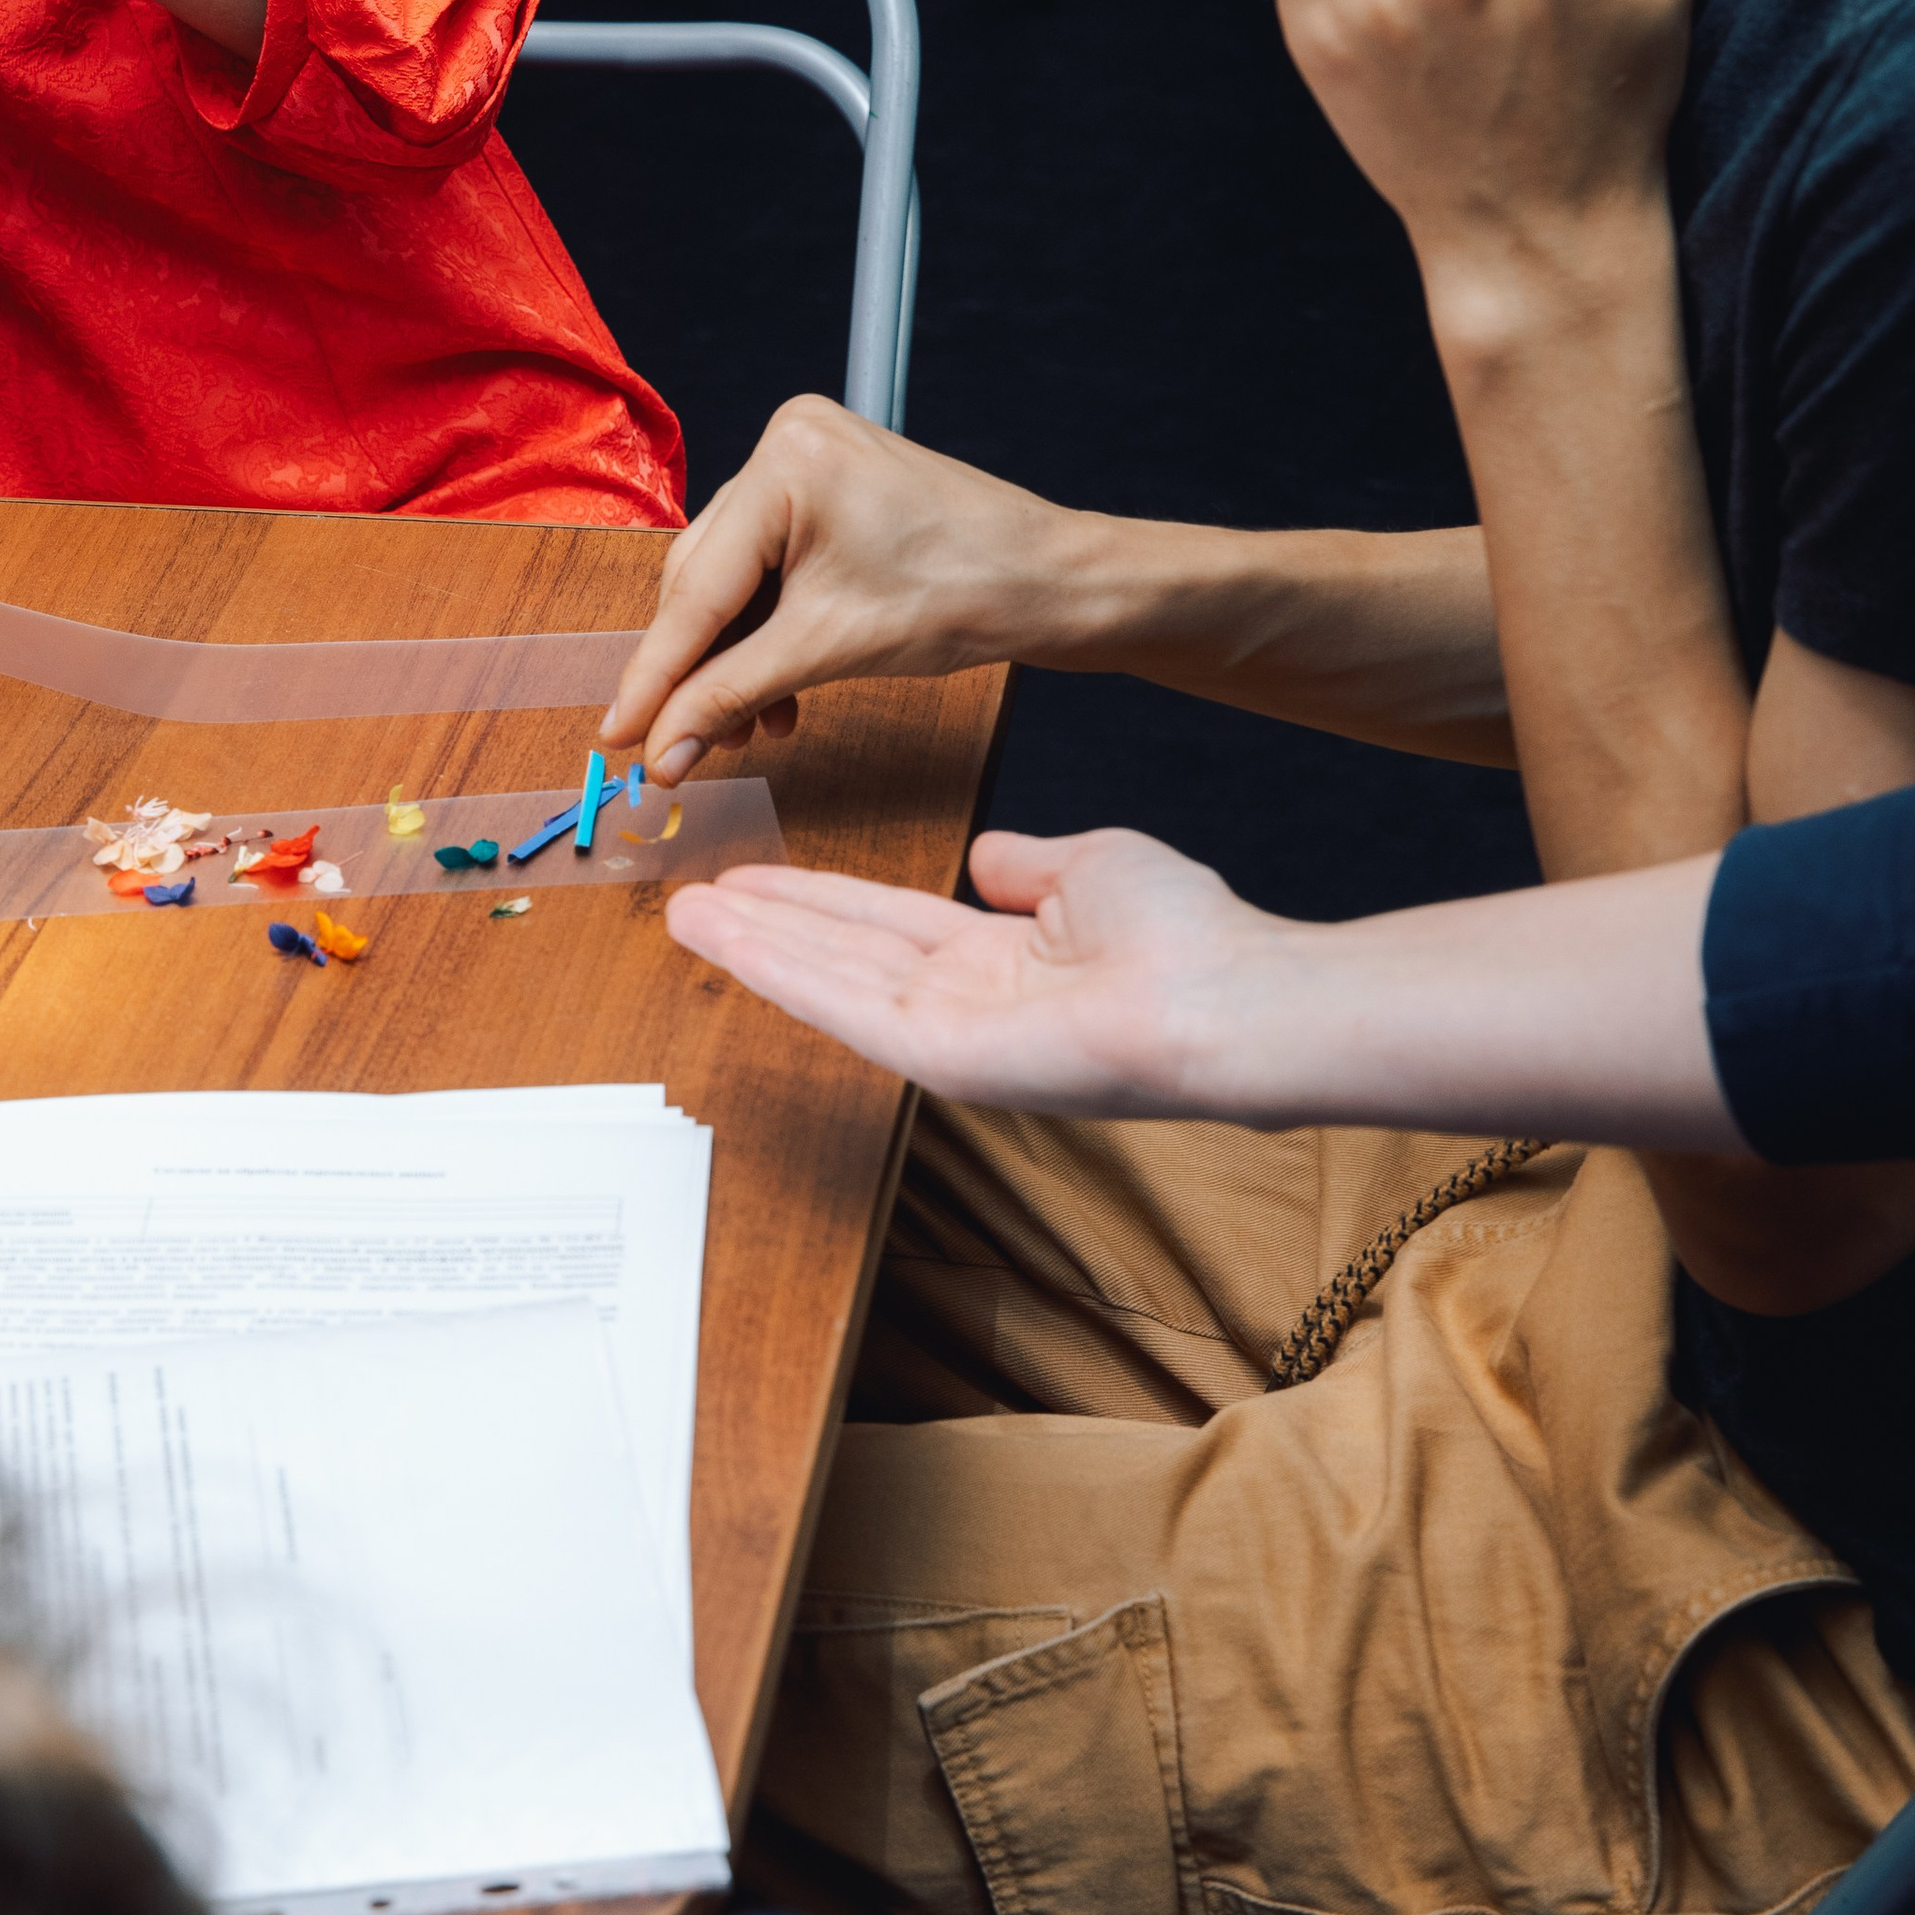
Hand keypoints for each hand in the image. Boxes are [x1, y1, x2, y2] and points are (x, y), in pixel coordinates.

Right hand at [602, 396, 1096, 782]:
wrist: (1052, 582)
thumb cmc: (967, 593)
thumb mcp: (830, 650)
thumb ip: (729, 698)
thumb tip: (658, 752)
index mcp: (786, 461)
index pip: (697, 588)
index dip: (653, 673)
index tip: (615, 736)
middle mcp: (786, 445)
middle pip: (704, 581)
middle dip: (696, 671)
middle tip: (678, 750)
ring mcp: (806, 464)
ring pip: (733, 584)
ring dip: (733, 663)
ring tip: (748, 732)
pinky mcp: (826, 492)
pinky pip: (768, 573)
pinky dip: (766, 636)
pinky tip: (779, 696)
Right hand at [666, 826, 1292, 1111]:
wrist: (1227, 996)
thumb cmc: (1187, 938)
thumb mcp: (1092, 868)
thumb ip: (1029, 865)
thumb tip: (989, 855)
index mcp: (1002, 959)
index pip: (885, 925)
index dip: (816, 898)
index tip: (755, 874)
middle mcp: (967, 1002)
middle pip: (842, 955)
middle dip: (766, 925)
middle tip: (691, 897)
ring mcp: (950, 1037)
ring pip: (830, 981)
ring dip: (755, 945)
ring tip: (686, 911)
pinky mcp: (942, 1059)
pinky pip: (846, 1006)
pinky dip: (783, 968)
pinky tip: (733, 937)